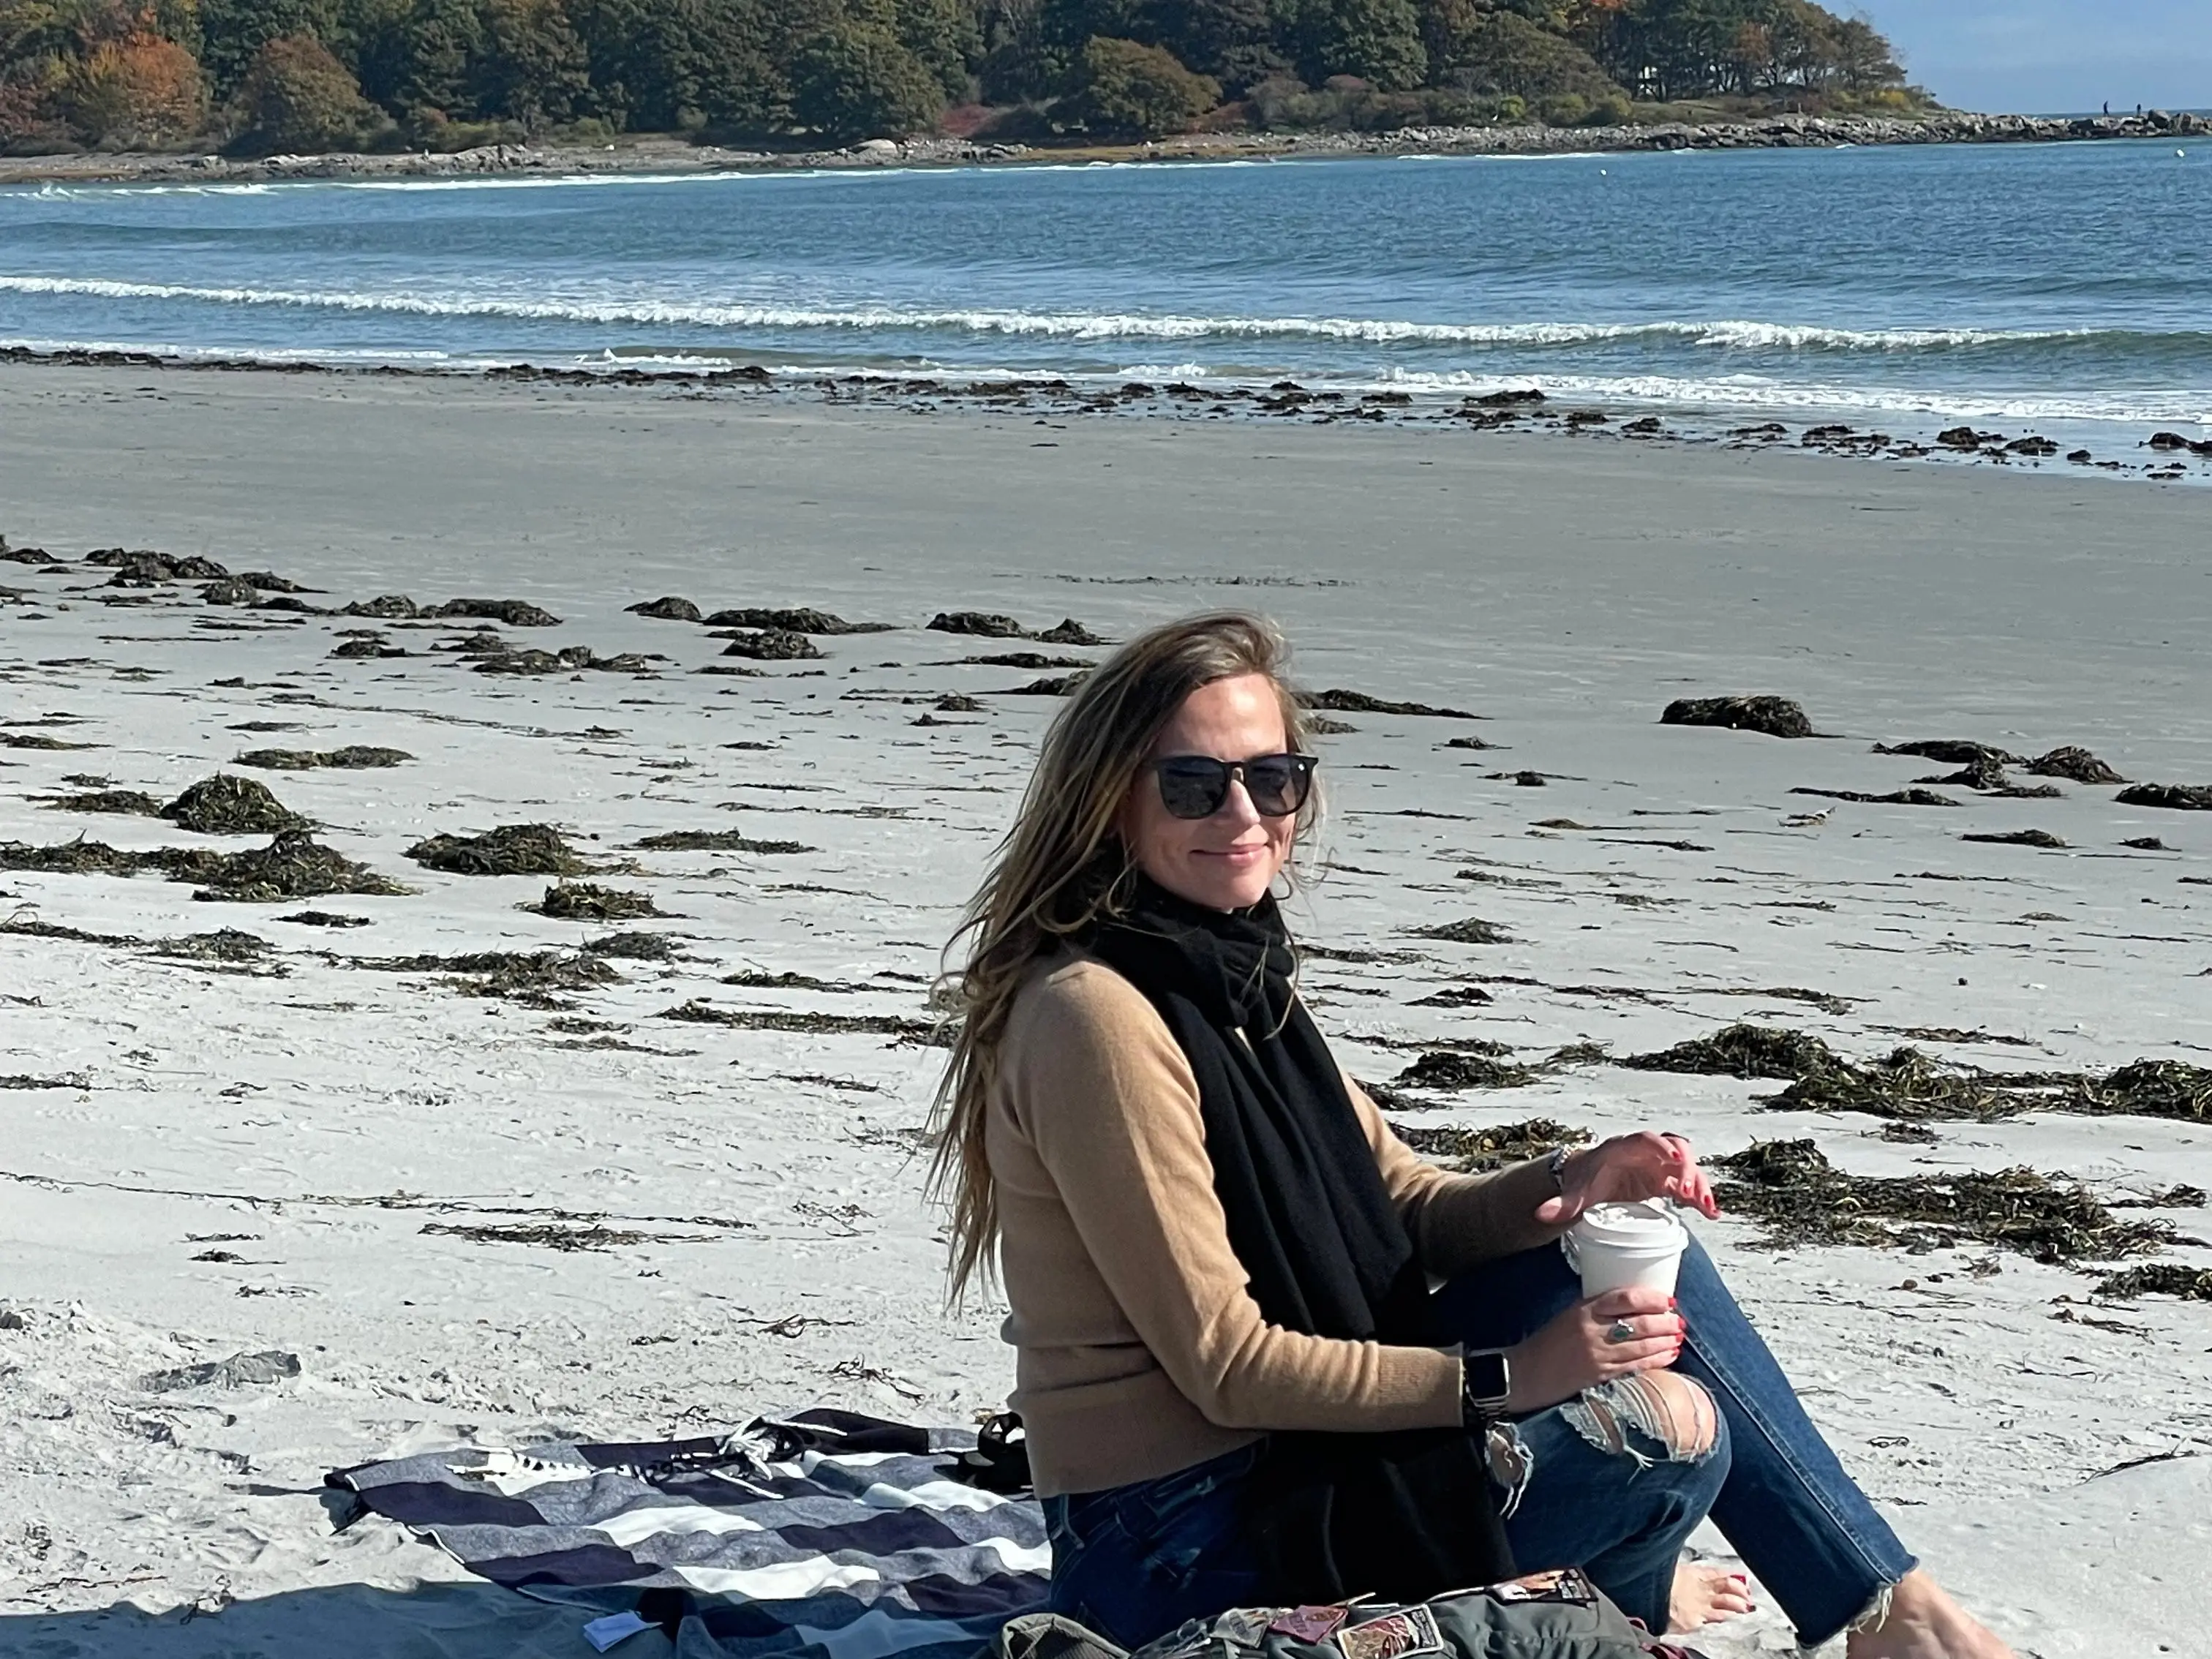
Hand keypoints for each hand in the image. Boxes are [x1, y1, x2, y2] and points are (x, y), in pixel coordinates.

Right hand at [1503, 1288, 1682, 1413]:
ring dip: (1665, 1341)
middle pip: (1639, 1324)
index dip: (1651, 1299)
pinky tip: (1668, 1356)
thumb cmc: (1549, 1341)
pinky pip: (1635, 1366)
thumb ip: (1598, 1310)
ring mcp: (1598, 1355)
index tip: (1668, 1300)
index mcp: (1584, 1310)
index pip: (1625, 1299)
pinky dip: (1655, 1360)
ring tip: (1679, 1337)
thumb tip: (1634, 1306)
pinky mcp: (1601, 1375)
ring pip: (1641, 1346)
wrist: (1526, 1372)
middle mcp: (1593, 1331)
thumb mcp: (1570, 1315)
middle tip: (1679, 1321)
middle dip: (1665, 1322)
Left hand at [1536, 1131, 1719, 1225]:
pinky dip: (1701, 1198)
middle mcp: (1647, 1153)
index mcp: (1623, 1148)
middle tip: (1686, 1191)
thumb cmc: (1584, 1181)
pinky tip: (1711, 1214)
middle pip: (1674, 1149)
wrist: (1590, 1181)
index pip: (1645, 1140)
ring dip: (1697, 1184)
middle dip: (1684, 1168)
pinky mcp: (1667, 1182)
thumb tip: (1541, 1214)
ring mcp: (1660, 1166)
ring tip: (1704, 1207)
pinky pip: (1689, 1186)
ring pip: (1687, 1167)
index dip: (1661, 1146)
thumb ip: (1562, 1205)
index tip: (1673, 1159)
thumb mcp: (1575, 1193)